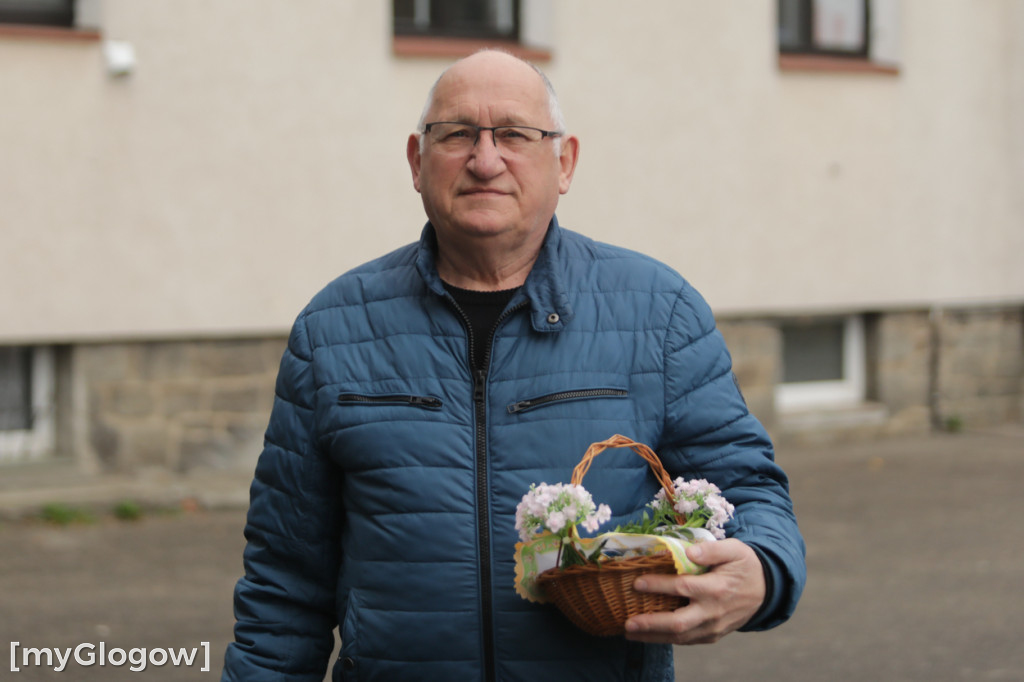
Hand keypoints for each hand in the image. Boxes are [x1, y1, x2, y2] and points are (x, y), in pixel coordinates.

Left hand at [624, 539, 765, 644]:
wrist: (766, 590)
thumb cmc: (745, 566)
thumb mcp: (735, 550)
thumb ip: (712, 550)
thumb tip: (689, 551)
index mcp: (718, 588)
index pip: (683, 588)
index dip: (659, 586)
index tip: (637, 583)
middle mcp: (714, 612)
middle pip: (679, 622)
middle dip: (651, 624)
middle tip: (627, 622)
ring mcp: (713, 627)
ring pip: (680, 637)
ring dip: (653, 637)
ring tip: (629, 633)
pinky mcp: (712, 636)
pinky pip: (686, 640)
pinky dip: (665, 639)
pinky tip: (648, 635)